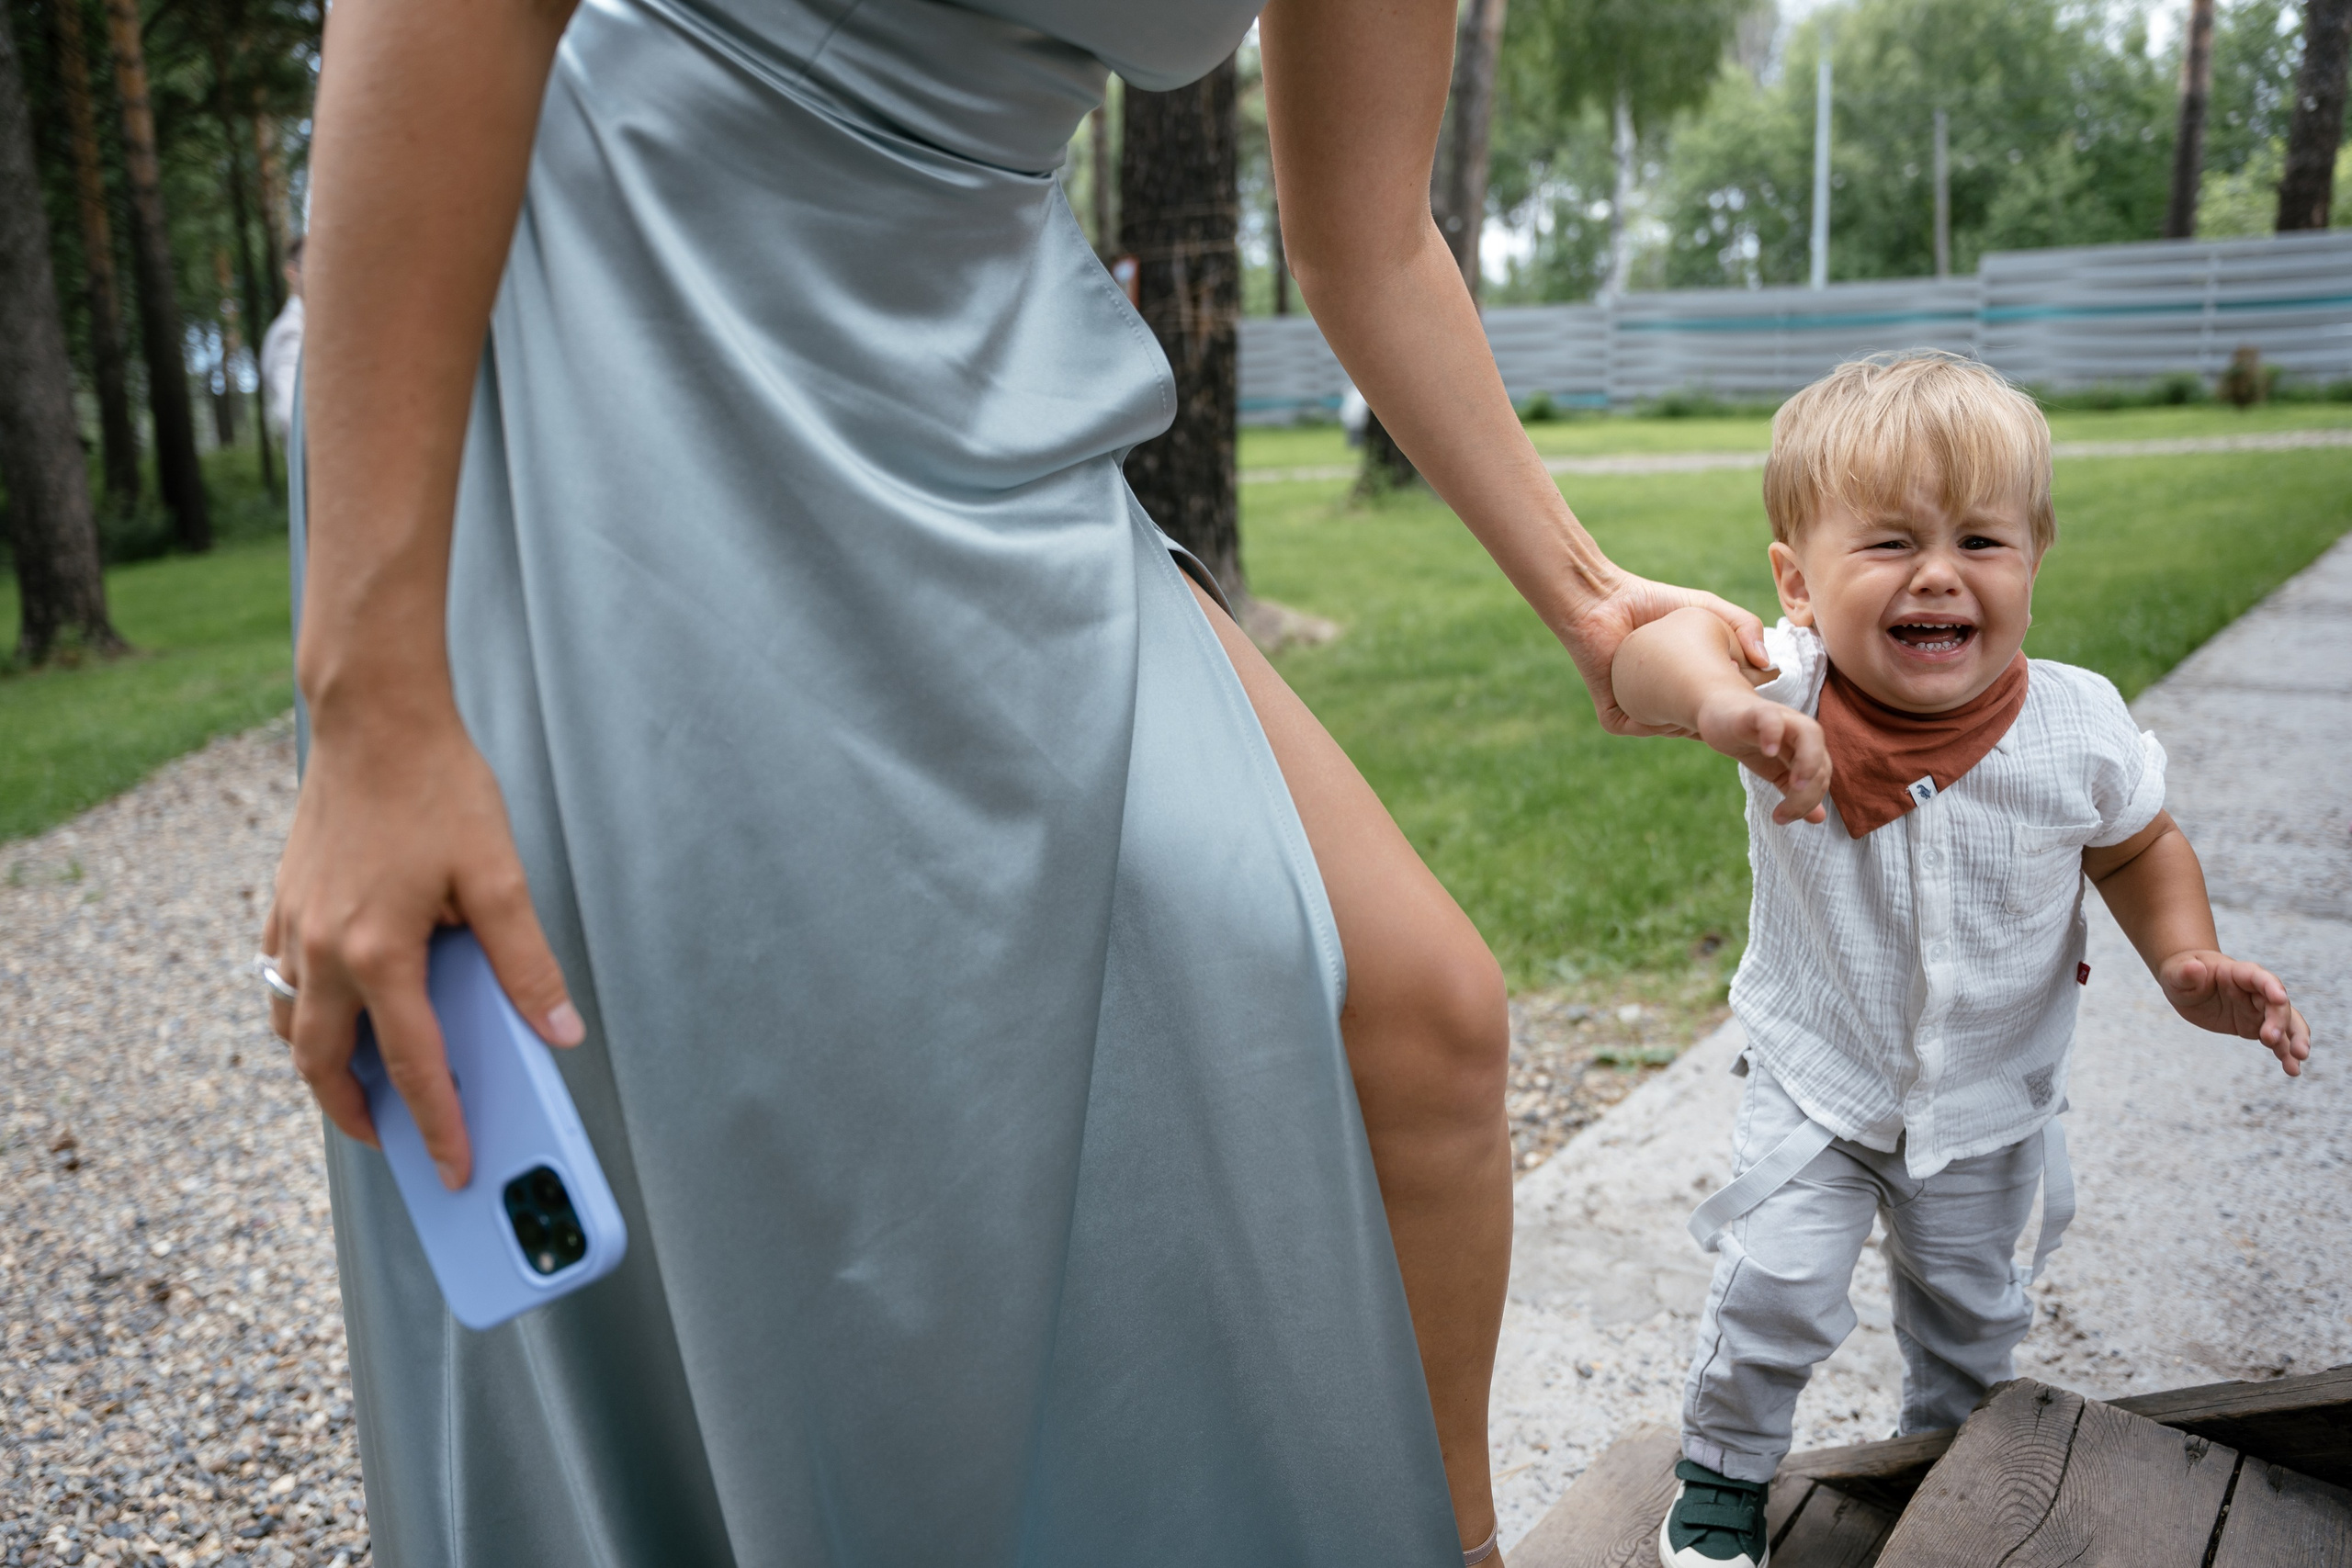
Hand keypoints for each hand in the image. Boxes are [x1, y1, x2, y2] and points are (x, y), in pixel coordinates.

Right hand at [264, 708, 582, 1187]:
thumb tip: (561, 1030)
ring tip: (361, 1088)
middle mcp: (323, 949)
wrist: (375, 718)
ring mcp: (293, 926)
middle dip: (356, 1114)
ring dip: (320, 1066)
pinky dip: (301, 1011)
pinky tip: (338, 1009)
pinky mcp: (284, 901)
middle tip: (394, 1143)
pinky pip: (278, 979)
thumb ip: (528, 963)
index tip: (455, 1167)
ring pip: (289, 1024)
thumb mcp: (499, 878)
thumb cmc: (439, 789)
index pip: (412, 1066)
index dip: (437, 1125)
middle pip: (322, 1064)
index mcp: (379, 953)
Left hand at [1561, 573, 1768, 736]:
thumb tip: (1768, 664)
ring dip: (1690, 717)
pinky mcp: (1614, 716)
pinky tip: (1663, 698)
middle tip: (1732, 697)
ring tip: (1700, 695)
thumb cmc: (1653, 601)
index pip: (1724, 707)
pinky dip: (1654, 717)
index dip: (1740, 701)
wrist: (1603, 599)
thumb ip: (1745, 626)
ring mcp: (1642, 713)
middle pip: (1703, 725)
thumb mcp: (1709, 610)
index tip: (1753, 689)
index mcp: (1691, 688)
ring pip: (1675, 730)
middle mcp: (1668, 705)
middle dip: (1720, 715)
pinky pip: (1640, 727)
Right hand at [1694, 691, 1830, 824]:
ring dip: (1808, 761)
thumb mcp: (1776, 771)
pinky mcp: (1756, 712)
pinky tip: (1768, 752)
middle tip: (1787, 811)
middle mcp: (1800, 731)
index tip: (1781, 818)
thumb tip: (1818, 818)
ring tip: (1794, 785)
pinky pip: (1772, 718)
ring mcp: (1781, 719)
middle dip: (1811, 790)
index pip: (1821, 778)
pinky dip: (1774, 733)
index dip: (1807, 802)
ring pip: (1809, 732)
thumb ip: (1795, 792)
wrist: (1719, 714)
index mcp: (1808, 749)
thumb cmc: (1752, 741)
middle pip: (1822, 759)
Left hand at [2157, 950, 2310, 1075]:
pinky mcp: (2255, 1026)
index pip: (2259, 977)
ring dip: (2295, 1039)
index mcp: (2239, 973)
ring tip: (2298, 1059)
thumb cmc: (2182, 972)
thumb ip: (2186, 972)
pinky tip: (2291, 1069)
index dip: (2271, 986)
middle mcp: (2256, 991)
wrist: (2187, 982)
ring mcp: (2258, 1009)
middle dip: (2280, 1020)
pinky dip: (2285, 1053)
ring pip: (2286, 1023)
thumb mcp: (2176, 972)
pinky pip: (2277, 1039)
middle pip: (2276, 1004)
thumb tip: (2194, 968)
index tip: (2280, 998)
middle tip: (2271, 1039)